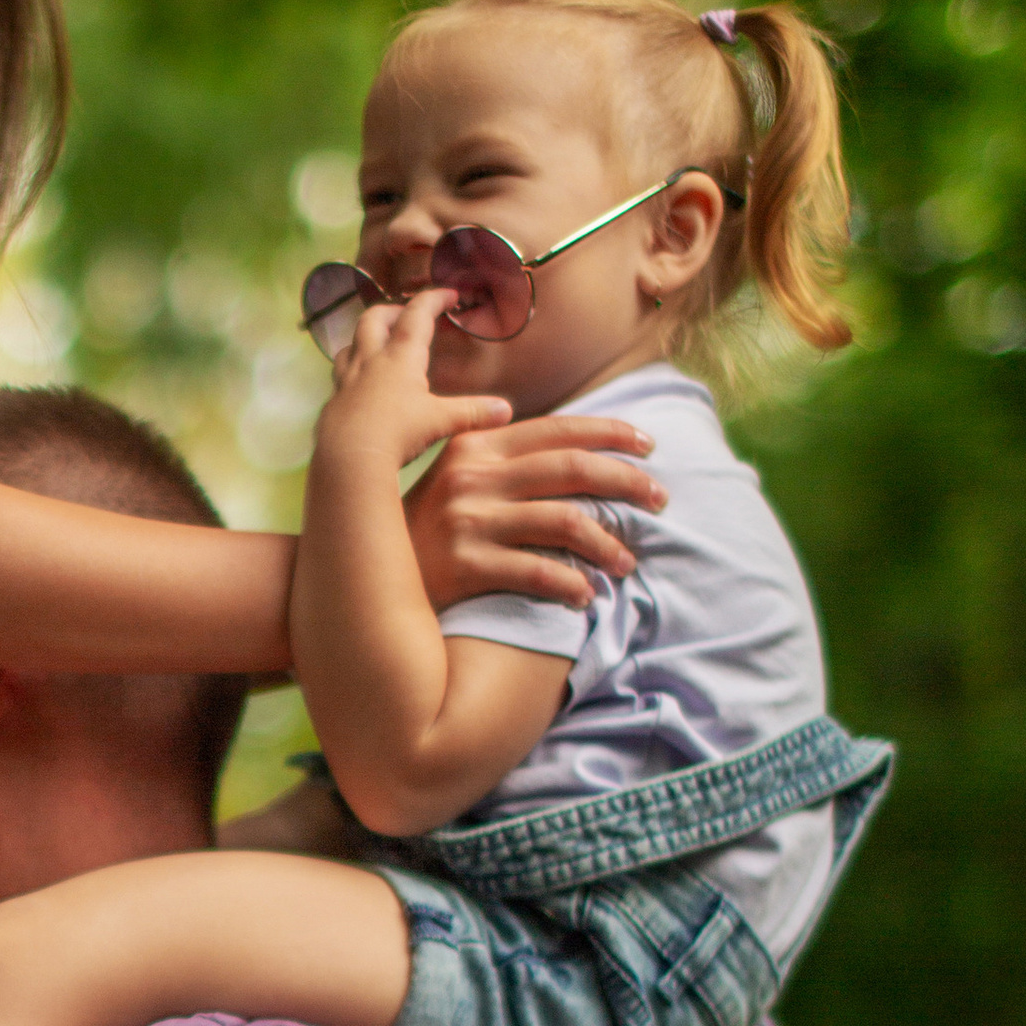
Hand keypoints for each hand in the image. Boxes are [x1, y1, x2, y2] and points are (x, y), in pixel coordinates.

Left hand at [315, 285, 511, 474]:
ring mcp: (346, 380)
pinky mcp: (332, 403)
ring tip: (375, 346)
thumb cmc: (397, 434)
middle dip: (391, 310)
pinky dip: (349, 375)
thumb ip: (472, 413)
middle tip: (405, 314)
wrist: (348, 458)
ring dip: (363, 340)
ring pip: (349, 346)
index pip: (418, 315)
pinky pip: (338, 379)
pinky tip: (357, 388)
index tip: (448, 293)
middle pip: (373, 318)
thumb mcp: (440, 422)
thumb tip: (505, 410)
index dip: (434, 299)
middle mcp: (370, 361)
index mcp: (400, 357)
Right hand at [403, 401, 662, 614]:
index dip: (611, 433)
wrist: (364, 576)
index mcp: (475, 444)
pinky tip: (586, 596)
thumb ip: (506, 461)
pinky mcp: (466, 565)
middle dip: (627, 481)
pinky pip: (537, 573)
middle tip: (660, 500)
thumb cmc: (423, 531)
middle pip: (572, 469)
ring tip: (628, 563)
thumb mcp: (457, 480)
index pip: (559, 430)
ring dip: (608, 544)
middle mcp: (473, 475)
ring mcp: (468, 520)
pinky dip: (570, 585)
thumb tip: (579, 456)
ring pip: (565, 522)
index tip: (649, 446)